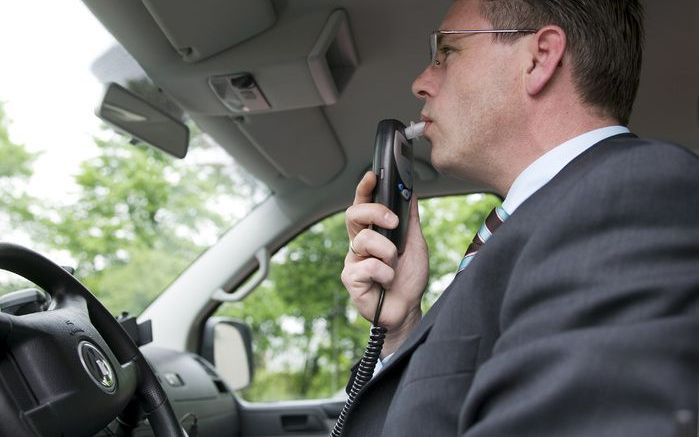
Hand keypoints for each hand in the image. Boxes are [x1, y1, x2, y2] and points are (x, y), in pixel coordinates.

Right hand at [341, 171, 428, 355]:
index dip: (364, 189)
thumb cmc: (409, 279)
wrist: (407, 310)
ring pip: (365, 240)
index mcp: (373, 232)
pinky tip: (387, 283)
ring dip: (388, 253)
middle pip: (353, 214)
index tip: (372, 175)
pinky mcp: (351, 279)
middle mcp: (359, 244)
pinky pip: (368, 266)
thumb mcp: (415, 244)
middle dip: (375, 212)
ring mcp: (353, 261)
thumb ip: (410, 219)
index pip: (363, 205)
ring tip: (394, 266)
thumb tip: (410, 192)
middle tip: (394, 222)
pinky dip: (385, 274)